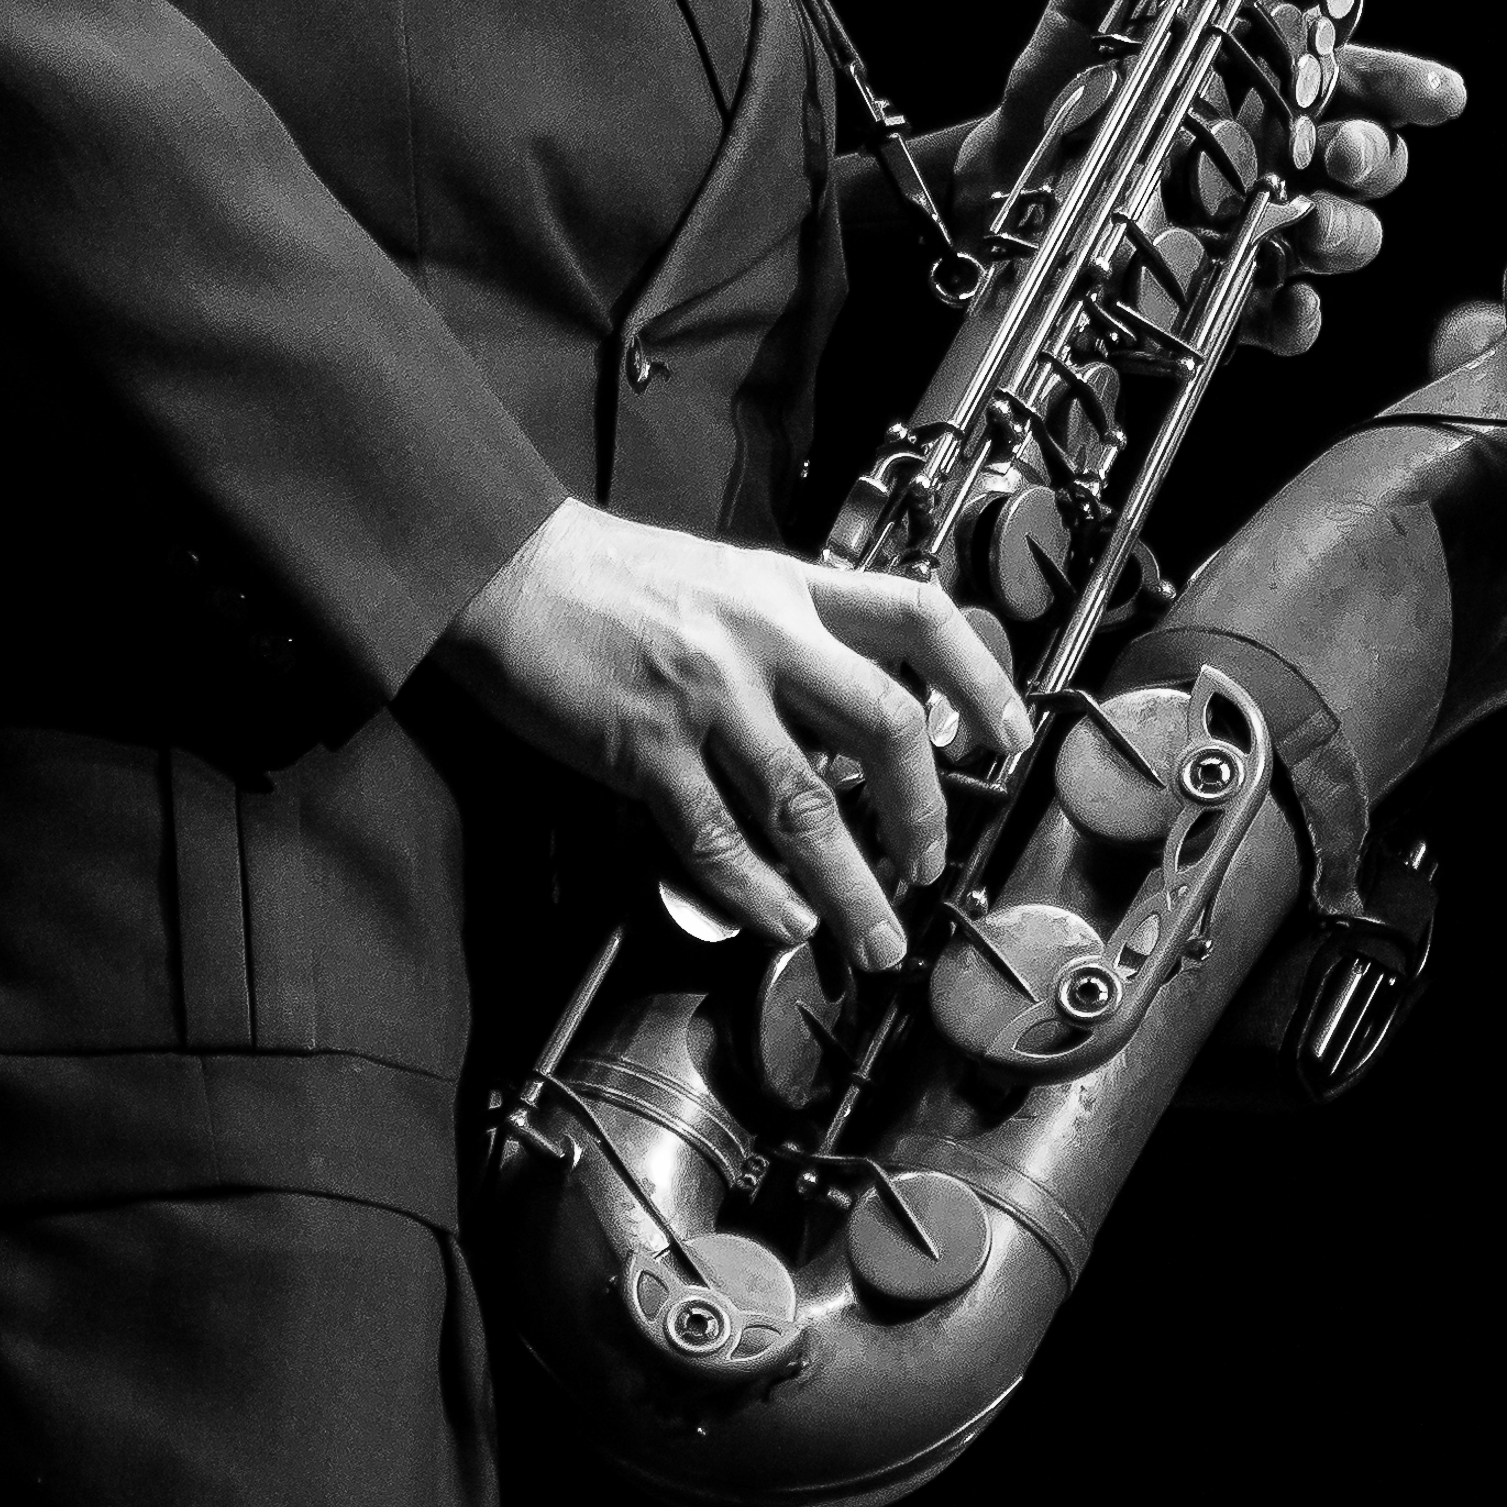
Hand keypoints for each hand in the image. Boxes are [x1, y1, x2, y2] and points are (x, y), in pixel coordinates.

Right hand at [434, 500, 1033, 968]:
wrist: (500, 567)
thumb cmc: (602, 575)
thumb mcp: (720, 576)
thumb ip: (785, 632)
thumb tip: (843, 722)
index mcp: (786, 586)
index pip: (916, 614)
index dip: (977, 677)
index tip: (1006, 736)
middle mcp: (762, 636)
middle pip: (884, 725)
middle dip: (922, 810)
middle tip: (928, 866)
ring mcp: (706, 696)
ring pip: (809, 805)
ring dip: (851, 886)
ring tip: (872, 939)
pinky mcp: (646, 750)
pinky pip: (721, 840)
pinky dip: (760, 894)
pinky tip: (783, 923)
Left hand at [939, 0, 1469, 356]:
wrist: (996, 178)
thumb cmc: (1064, 85)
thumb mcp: (1096, 5)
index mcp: (1268, 78)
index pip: (1365, 75)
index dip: (1410, 86)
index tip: (1438, 95)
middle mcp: (1278, 153)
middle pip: (1375, 157)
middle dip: (1380, 156)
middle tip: (1345, 152)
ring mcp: (1258, 224)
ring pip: (1346, 234)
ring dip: (1346, 232)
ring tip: (1311, 225)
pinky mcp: (1221, 293)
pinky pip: (1286, 316)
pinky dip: (1294, 315)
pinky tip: (1282, 304)